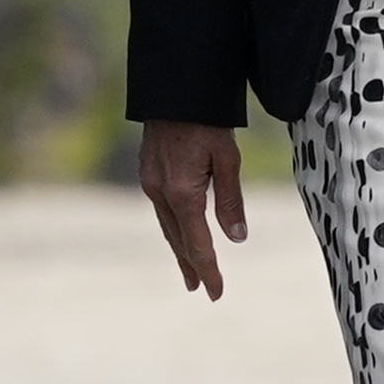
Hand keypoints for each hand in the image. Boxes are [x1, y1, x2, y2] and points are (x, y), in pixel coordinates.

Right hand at [138, 119, 245, 298]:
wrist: (175, 91)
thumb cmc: (208, 121)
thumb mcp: (228, 159)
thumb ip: (230, 200)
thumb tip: (236, 238)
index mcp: (182, 193)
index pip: (198, 244)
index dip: (209, 269)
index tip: (217, 292)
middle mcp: (160, 193)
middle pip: (178, 240)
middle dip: (192, 265)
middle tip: (201, 289)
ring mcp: (150, 183)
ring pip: (168, 226)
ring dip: (180, 249)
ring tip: (191, 271)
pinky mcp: (148, 173)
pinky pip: (162, 210)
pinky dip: (173, 227)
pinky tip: (181, 232)